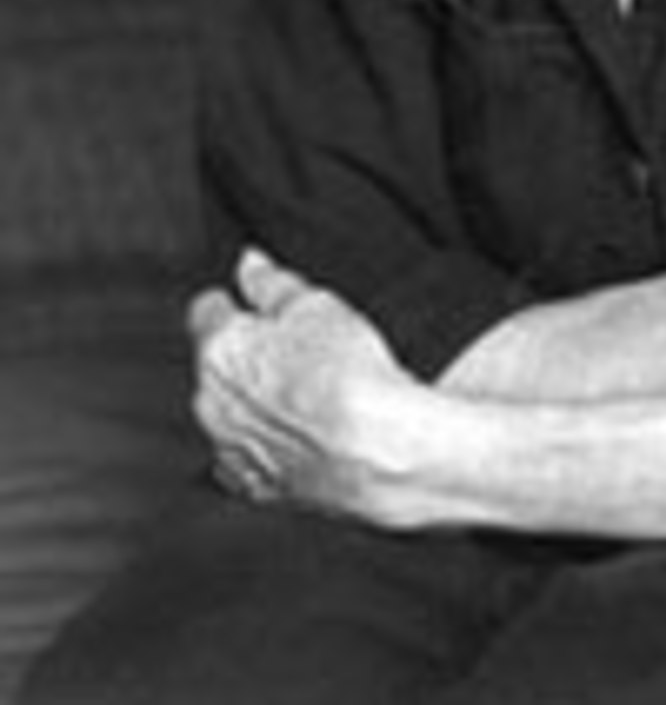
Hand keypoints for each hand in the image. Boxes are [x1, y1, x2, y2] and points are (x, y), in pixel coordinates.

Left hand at [189, 249, 414, 523]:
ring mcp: (228, 449)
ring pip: (229, 413)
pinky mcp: (254, 487)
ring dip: (254, 401)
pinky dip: (264, 444)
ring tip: (307, 392)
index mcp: (219, 350)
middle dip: (244, 355)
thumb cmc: (346, 374)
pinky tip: (300, 433)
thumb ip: (272, 282)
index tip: (247, 302)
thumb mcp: (314, 305)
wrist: (374, 448)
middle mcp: (211, 403)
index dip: (229, 301)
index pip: (206, 312)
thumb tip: (249, 263)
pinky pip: (246, 457)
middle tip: (293, 347)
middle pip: (217, 365)